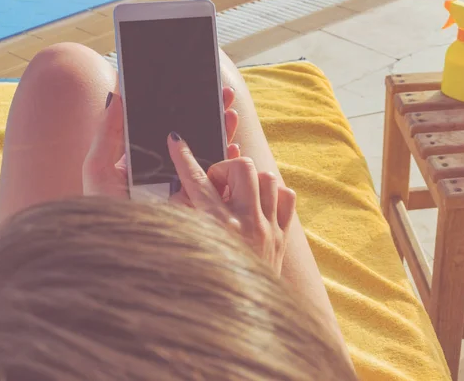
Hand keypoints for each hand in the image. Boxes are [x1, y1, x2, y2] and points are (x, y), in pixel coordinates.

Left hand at [83, 88, 239, 197]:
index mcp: (148, 158)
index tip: (197, 87)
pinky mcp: (200, 204)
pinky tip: (234, 148)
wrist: (117, 248)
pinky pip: (220, 181)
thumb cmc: (103, 210)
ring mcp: (187, 187)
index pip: (170, 127)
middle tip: (225, 94)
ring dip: (224, 133)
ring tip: (230, 114)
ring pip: (211, 154)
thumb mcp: (98, 168)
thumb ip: (108, 131)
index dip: (185, 106)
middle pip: (196, 136)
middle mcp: (170, 171)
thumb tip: (118, 94)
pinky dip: (230, 164)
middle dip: (212, 114)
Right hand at [168, 133, 295, 274]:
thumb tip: (182, 190)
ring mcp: (269, 229)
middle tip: (214, 186)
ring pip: (268, 177)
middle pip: (242, 168)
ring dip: (249, 179)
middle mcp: (248, 224)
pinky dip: (273, 193)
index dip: (183, 157)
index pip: (196, 181)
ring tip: (235, 195)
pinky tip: (258, 204)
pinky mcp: (283, 236)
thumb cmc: (206, 285)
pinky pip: (287, 197)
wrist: (243, 321)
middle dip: (224, 169)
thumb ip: (181, 216)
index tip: (176, 141)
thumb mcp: (187, 249)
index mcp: (217, 229)